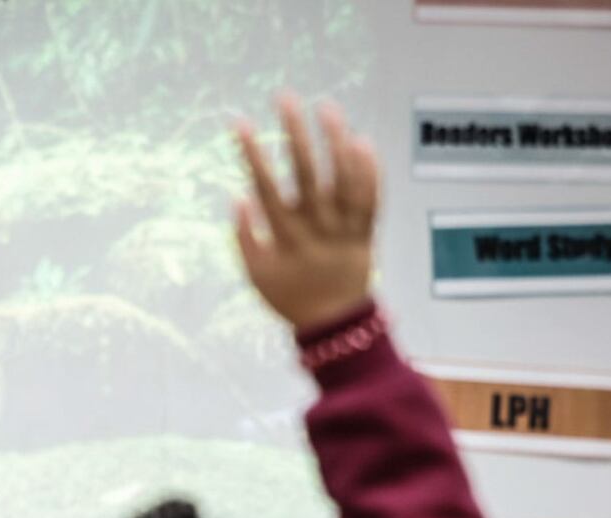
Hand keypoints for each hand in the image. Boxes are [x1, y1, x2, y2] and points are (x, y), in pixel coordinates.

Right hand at [234, 95, 377, 330]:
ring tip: (326, 108)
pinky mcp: (366, 232)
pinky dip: (368, 169)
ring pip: (343, 179)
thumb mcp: (256, 275)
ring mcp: (344, 230)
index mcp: (285, 239)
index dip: (252, 153)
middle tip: (285, 99)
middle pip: (307, 173)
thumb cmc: (289, 297)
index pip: (266, 187)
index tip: (241, 124)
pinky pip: (371, 197)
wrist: (333, 324)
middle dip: (294, 133)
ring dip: (334, 140)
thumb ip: (244, 238)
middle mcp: (316, 230)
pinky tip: (361, 140)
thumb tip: (239, 197)